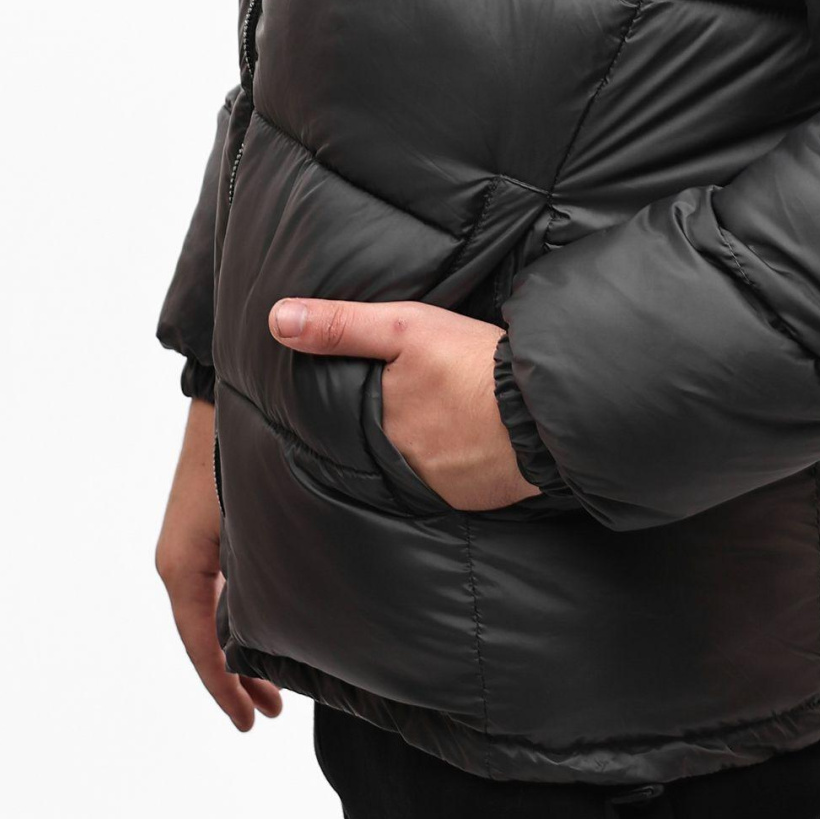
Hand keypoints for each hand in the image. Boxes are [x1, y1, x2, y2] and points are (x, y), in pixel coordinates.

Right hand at [154, 395, 283, 731]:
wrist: (226, 390)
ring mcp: (193, 540)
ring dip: (239, 646)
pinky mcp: (209, 523)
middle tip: (270, 712)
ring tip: (274, 683)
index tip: (249, 723)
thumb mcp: (253, 523)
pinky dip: (239, 614)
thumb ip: (260, 578)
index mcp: (183, 563)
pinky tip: (269, 620)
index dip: (225, 688)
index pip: (201, 645)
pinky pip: (220, 585)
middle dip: (236, 677)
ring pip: (213, 610)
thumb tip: (281, 628)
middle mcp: (181, 556)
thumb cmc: (240, 451)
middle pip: (206, 634)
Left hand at [268, 297, 540, 510]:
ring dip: (412, 451)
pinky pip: (442, 484)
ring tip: (429, 425)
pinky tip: (457, 443)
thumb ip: (340, 326)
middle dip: (381, 430)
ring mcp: (431, 486)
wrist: (544, 409)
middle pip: (374, 446)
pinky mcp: (466, 498)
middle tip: (400, 406)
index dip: (345, 405)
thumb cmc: (472, 361)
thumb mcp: (404, 327)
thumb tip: (276, 320)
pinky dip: (445, 467)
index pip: (342, 419)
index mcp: (374, 423)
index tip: (348, 396)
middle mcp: (395, 463)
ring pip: (406, 467)